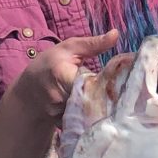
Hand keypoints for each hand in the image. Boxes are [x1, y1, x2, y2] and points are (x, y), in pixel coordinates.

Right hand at [0, 29, 118, 157]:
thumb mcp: (69, 48)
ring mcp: (59, 112)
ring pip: (87, 112)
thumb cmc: (50, 64)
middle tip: (129, 94)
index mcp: (61, 73)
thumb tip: (116, 34)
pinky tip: (106, 113)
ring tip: (120, 105)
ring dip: (102, 108)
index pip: (88, 82)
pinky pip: (82, 121)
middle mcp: (58, 96)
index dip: (106, 83)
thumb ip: (93, 44)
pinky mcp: (62, 123)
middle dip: (107, 97)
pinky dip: (93, 117)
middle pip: (90, 99)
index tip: (123, 81)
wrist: (28, 90)